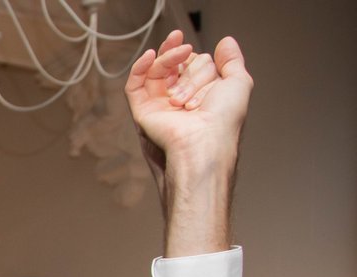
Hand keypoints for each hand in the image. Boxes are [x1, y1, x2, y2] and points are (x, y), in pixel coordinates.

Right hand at [125, 32, 251, 194]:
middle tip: (187, 48)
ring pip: (157, 71)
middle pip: (175, 65)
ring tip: (181, 52)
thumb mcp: (238, 82)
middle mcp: (179, 98)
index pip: (195, 65)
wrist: (204, 140)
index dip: (203, 65)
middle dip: (184, 58)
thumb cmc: (224, 118)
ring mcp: (159, 104)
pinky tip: (150, 54)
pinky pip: (134, 85)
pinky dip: (140, 67)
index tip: (213, 77)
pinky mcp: (142, 110)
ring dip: (168, 58)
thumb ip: (232, 61)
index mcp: (200, 94)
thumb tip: (225, 41)